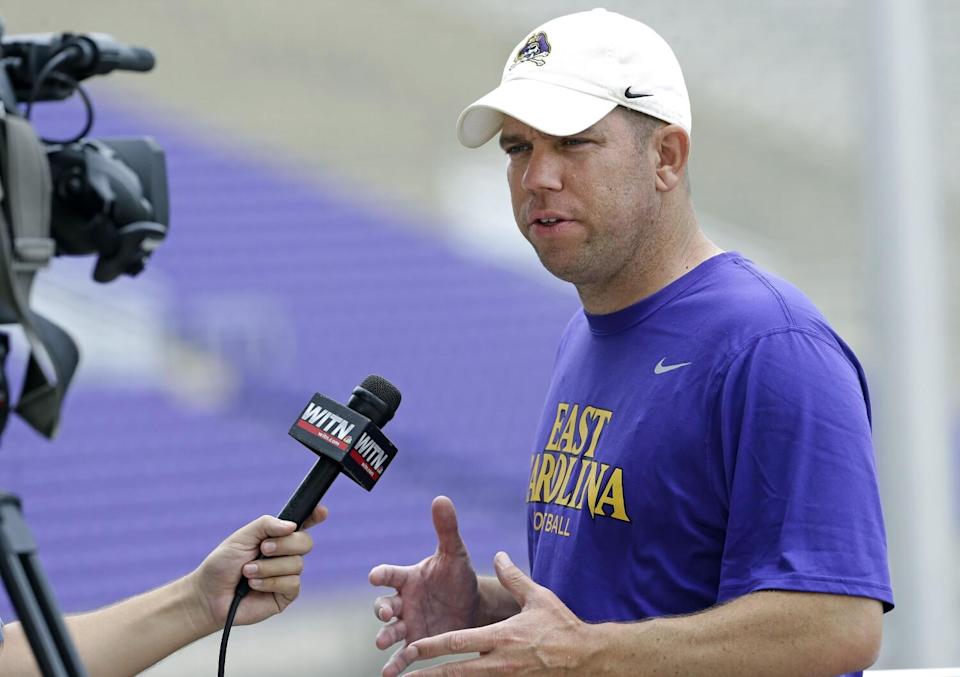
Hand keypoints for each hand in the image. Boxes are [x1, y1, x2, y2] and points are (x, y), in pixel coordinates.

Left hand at [188, 505, 327, 632]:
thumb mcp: (242, 537)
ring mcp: (288, 575)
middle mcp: (286, 554)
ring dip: (269, 567)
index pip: (303, 523)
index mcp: (277, 537)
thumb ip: (266, 525)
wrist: (210, 595)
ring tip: (248, 572)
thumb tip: (292, 526)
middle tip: (262, 549)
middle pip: (305, 542)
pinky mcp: (286, 595)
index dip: (315, 516)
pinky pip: (292, 584)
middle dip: (284, 545)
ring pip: (296, 564)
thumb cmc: (222, 564)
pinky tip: (254, 585)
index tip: (321, 512)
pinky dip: (271, 582)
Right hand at [370, 496, 480, 676]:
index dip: (381, 574)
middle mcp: (403, 601)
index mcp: (408, 577)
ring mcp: (407, 623)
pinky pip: (402, 655)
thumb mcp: (455, 553)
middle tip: (384, 613)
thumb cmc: (458, 577)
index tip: (375, 575)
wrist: (473, 606)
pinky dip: (395, 664)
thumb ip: (446, 529)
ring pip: (389, 630)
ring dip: (384, 636)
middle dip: (381, 609)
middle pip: (384, 604)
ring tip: (381, 643)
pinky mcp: (417, 642)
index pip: (389, 574)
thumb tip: (442, 498)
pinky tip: (390, 674)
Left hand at [401, 552, 589, 675]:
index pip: (458, 643)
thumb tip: (498, 556)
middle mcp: (499, 662)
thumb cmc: (561, 625)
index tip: (411, 649)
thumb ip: (514, 578)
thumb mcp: (537, 597)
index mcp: (501, 637)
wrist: (586, 658)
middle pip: (456, 672)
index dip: (432, 646)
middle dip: (428, 675)